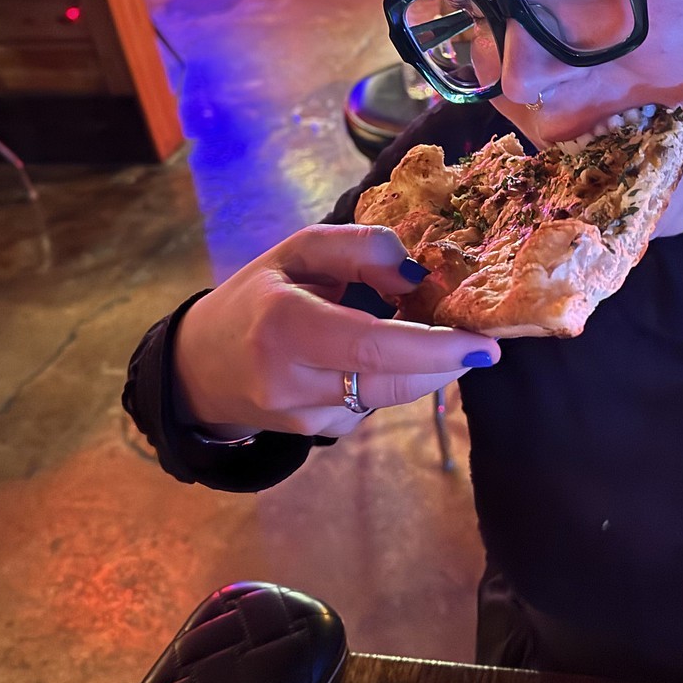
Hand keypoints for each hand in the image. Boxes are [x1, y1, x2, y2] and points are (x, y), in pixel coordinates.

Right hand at [172, 223, 500, 440]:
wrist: (200, 366)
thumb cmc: (257, 297)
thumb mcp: (297, 250)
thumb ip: (358, 246)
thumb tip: (416, 273)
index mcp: (283, 325)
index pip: (374, 346)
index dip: (435, 348)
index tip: (482, 343)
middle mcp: (290, 380)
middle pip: (393, 380)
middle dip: (445, 362)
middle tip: (479, 341)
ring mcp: (303, 418)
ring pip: (390, 395)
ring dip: (422, 367)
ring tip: (429, 336)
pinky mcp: (317, 435)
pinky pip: (373, 404)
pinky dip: (391, 380)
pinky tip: (378, 359)